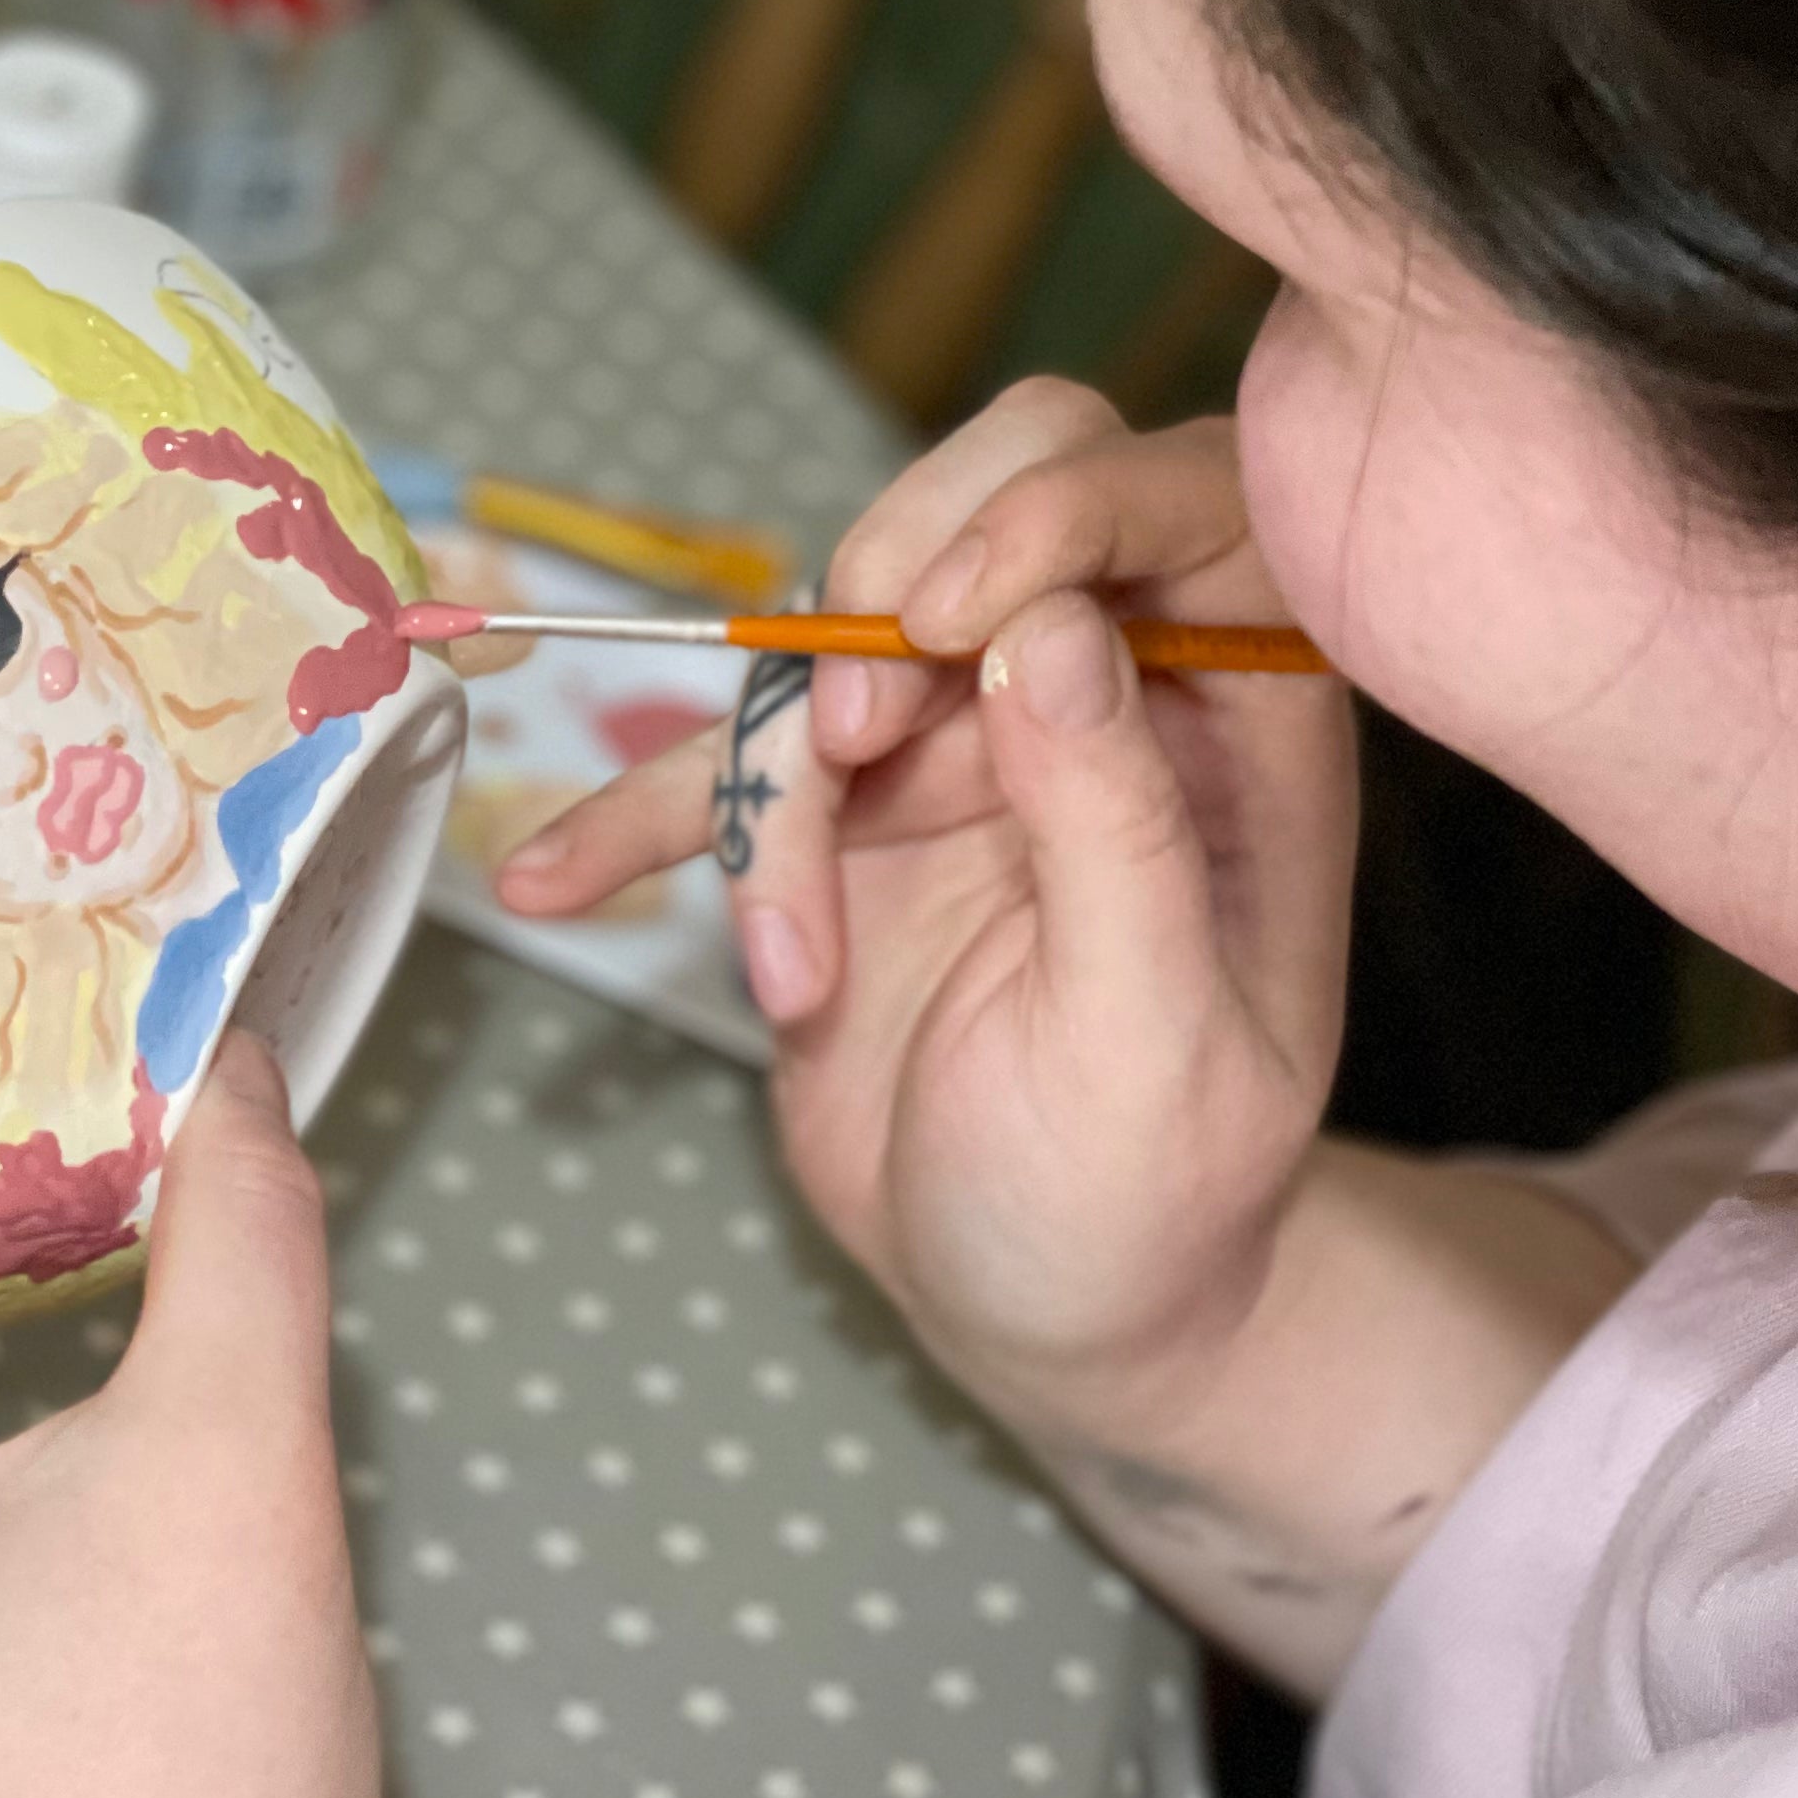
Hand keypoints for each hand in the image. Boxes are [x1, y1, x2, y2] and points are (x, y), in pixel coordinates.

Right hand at [498, 382, 1358, 1432]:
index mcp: (1244, 718)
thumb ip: (1118, 829)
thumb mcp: (1151, 1045)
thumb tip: (1055, 625)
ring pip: (838, 623)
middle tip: (855, 734)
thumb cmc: (1144, 1201)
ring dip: (776, 776)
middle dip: (897, 580)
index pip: (1185, 500)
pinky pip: (722, 754)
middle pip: (1002, 488)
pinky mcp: (846, 800)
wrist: (1035, 1309)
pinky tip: (553, 881)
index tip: (950, 612)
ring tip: (787, 965)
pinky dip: (635, 814)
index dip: (1063, 507)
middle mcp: (1110, 687)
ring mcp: (970, 731)